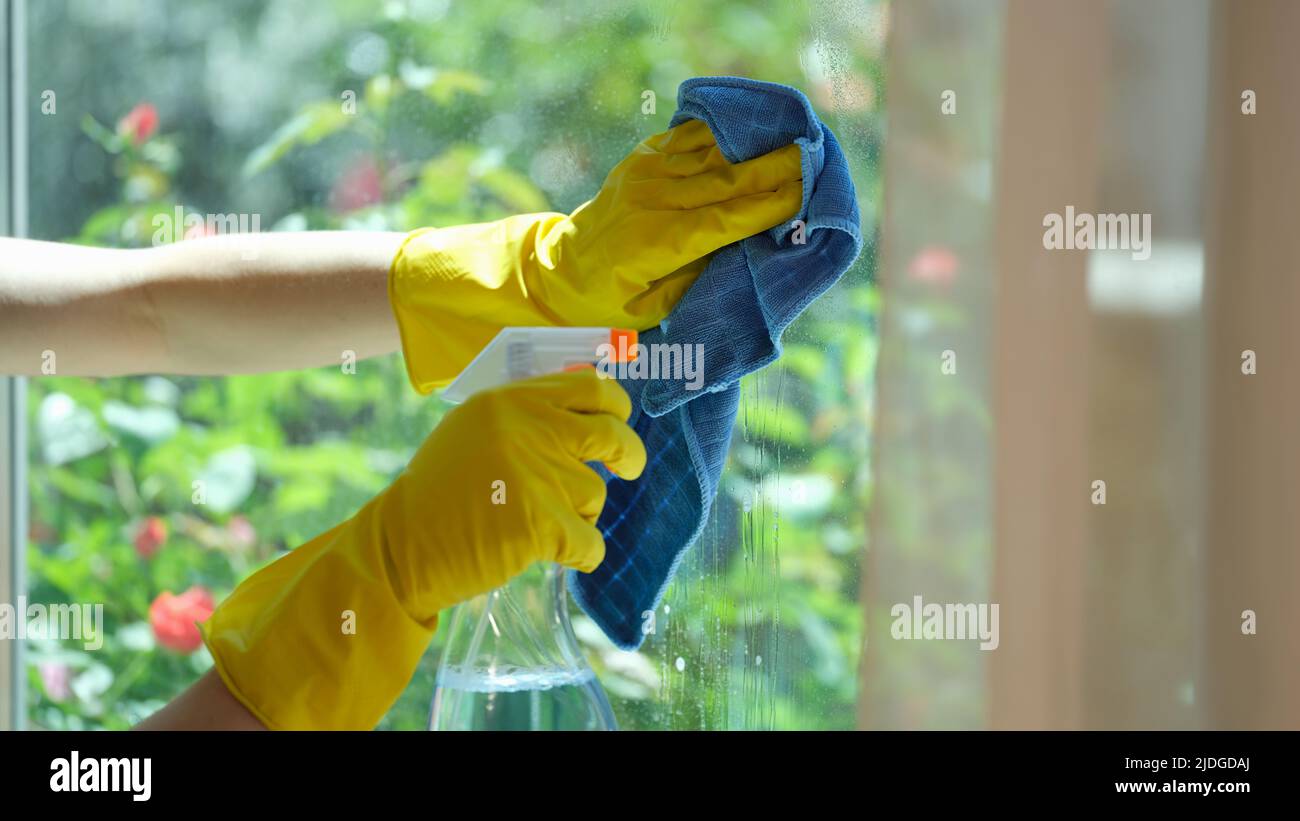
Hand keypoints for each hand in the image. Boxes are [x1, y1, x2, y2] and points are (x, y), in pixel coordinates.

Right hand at [380, 367, 644, 621]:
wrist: (402, 545)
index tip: (618, 421)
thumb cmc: (439, 490)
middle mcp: (529, 428)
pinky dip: (582, 554)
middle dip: (629, 454)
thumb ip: (527, 414)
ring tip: (538, 521)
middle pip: (612, 435)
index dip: (615, 405)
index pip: (591, 386)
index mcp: (512, 399)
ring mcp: (538, 476)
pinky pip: (590, 543)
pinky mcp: (542, 524)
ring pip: (595, 495)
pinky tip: (556, 554)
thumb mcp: (476, 428)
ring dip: (579, 513)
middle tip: (627, 467)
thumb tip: (590, 409)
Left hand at [388, 119, 802, 392]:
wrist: (559, 274)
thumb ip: (700, 276)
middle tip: (814, 158)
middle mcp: (651, 200)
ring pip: (709, 153)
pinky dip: (722, 134)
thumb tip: (749, 249)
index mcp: (656, 243)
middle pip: (724, 178)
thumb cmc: (612, 307)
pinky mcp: (641, 160)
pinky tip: (751, 130)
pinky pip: (689, 140)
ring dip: (753, 145)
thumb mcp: (657, 310)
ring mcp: (644, 174)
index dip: (768, 205)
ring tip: (793, 140)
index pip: (725, 218)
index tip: (805, 194)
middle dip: (772, 168)